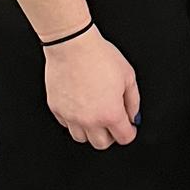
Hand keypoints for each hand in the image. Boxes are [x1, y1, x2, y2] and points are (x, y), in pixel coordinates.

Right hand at [44, 27, 140, 148]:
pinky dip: (74, 120)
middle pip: (101, 144)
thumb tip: (132, 115)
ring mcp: (71, 116)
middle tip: (112, 123)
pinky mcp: (57, 109)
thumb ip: (133, 100)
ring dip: (90, 131)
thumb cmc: (99, 56)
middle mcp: (89, 119)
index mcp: (110, 113)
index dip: (129, 132)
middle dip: (110, 136)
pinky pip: (66, 124)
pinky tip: (80, 107)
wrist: (72, 45)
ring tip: (94, 116)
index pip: (124, 138)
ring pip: (81, 138)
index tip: (128, 128)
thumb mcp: (128, 76)